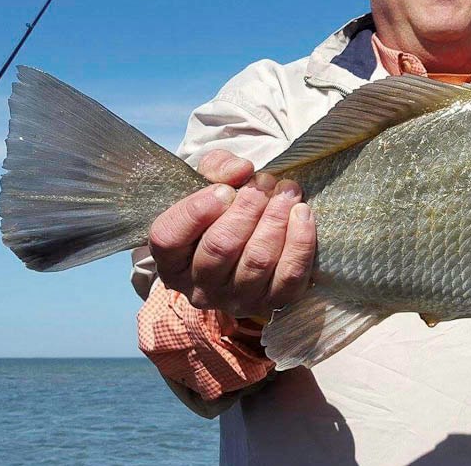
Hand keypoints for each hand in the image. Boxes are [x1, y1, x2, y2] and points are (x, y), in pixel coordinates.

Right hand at [148, 149, 316, 317]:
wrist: (250, 238)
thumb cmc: (221, 209)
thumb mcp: (208, 182)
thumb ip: (217, 167)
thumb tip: (242, 169)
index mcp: (171, 261)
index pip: (168, 239)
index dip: (196, 210)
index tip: (223, 189)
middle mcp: (200, 288)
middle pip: (220, 247)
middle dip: (247, 208)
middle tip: (264, 182)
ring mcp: (237, 300)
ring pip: (258, 260)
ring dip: (276, 219)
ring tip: (287, 191)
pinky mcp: (273, 303)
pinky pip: (290, 275)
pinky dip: (300, 242)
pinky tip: (302, 213)